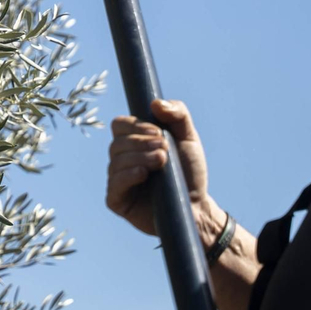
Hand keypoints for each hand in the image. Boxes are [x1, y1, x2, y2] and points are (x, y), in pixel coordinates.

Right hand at [105, 98, 212, 236]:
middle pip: (117, 142)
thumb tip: (155, 103)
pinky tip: (144, 175)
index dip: (135, 126)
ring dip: (139, 158)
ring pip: (116, 161)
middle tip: (165, 151)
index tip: (158, 133)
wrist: (197, 206)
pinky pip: (113, 184)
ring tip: (162, 163)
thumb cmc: (190, 172)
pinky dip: (127, 176)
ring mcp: (118, 180)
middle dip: (141, 143)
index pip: (119, 125)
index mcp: (134, 142)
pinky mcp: (117, 201)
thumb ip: (178, 114)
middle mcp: (122, 160)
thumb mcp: (189, 138)